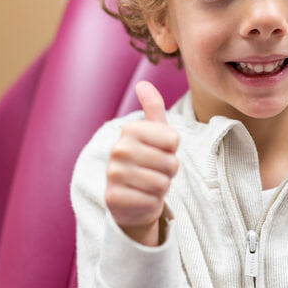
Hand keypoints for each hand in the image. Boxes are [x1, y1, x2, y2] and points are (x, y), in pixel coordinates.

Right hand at [105, 81, 179, 245]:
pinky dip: (152, 203)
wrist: (131, 199)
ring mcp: (113, 175)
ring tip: (149, 184)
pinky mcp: (114, 199)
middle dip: (169, 171)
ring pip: (162, 183)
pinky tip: (141, 198)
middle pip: (170, 162)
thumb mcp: (153, 134)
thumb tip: (143, 84)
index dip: (172, 150)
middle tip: (155, 172)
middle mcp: (118, 150)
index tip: (160, 152)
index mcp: (129, 130)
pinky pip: (151, 201)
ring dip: (161, 187)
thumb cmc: (148, 161)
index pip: (173, 139)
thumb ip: (153, 108)